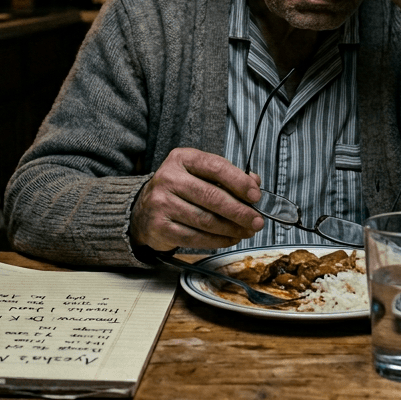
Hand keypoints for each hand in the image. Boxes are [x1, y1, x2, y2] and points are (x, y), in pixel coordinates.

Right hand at [130, 147, 264, 251]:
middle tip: (257, 221)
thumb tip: (254, 183)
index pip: (215, 167)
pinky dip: (217, 240)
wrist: (143, 210)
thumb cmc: (179, 190)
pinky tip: (229, 238)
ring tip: (246, 231)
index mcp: (182, 159)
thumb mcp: (199, 174)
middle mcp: (169, 178)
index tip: (255, 196)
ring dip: (232, 229)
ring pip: (206, 220)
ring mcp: (162, 203)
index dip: (239, 182)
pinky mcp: (160, 227)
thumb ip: (226, 176)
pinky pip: (195, 237)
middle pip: (212, 196)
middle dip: (240, 211)